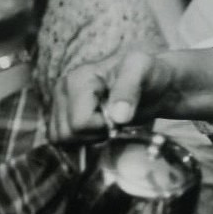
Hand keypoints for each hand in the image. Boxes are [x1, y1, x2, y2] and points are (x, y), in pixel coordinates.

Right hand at [49, 49, 188, 141]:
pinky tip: (99, 130)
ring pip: (62, 141)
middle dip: (94, 135)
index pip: (80, 123)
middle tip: (114, 122)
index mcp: (77, 79)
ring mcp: (60, 105)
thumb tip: (117, 116)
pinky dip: (82, 142)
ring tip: (107, 124)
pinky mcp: (62, 117)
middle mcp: (62, 91)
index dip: (103, 127)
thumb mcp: (142, 71)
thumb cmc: (147, 74)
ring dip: (88, 139)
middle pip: (67, 134)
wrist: (152, 82)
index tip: (120, 117)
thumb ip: (128, 89)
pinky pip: (63, 142)